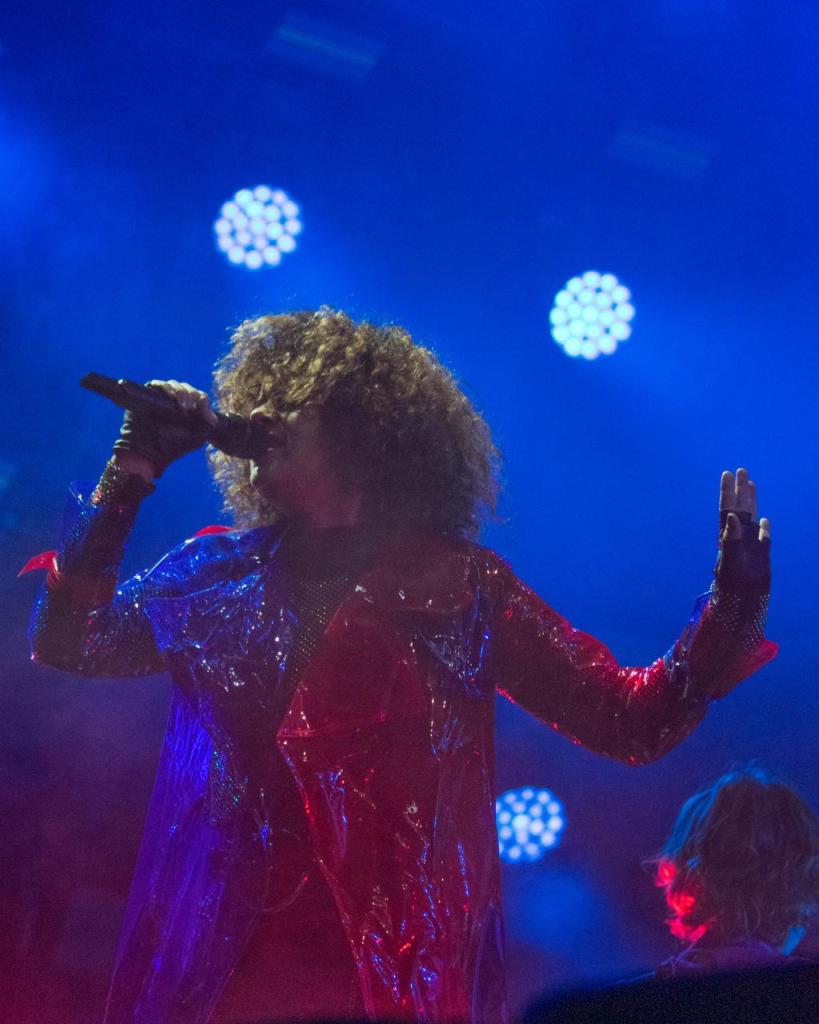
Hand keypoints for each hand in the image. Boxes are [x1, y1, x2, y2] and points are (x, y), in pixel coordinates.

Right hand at [113, 380, 218, 478]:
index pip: (198, 396)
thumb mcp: (196, 438)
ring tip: (183, 407)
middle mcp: (175, 401)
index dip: (203, 401)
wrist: (150, 453)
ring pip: (174, 385)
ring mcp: (161, 397)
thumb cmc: (173, 448)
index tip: (205, 416)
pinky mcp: (148, 395)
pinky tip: (173, 397)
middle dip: (191, 396)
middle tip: (190, 409)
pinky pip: (158, 384)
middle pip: (187, 388)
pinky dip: (166, 388)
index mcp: (188, 409)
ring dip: (181, 393)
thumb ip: (206, 425)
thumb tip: (211, 413)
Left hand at [716, 468, 770, 589]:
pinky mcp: (761, 557)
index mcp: (728, 537)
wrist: (742, 603)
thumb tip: (732, 516)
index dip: (727, 492)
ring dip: (752, 502)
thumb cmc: (732, 584)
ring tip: (752, 485)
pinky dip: (764, 529)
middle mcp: (738, 538)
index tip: (728, 474)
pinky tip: (765, 521)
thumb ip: (730, 538)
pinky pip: (763, 539)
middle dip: (740, 490)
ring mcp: (750, 546)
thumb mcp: (730, 560)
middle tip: (742, 470)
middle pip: (739, 508)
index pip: (726, 509)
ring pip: (752, 519)